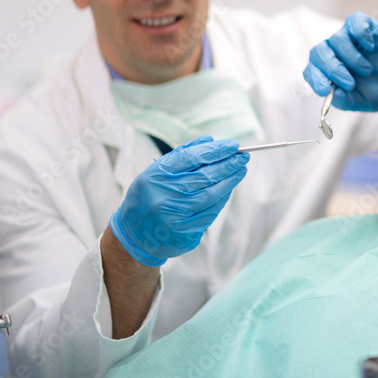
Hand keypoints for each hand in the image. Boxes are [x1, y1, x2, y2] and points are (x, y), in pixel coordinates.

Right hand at [110, 136, 247, 266]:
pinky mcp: (183, 233)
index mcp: (156, 176)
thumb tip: (210, 141)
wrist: (134, 235)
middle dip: (228, 165)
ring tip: (240, 170)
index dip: (215, 151)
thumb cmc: (149, 197)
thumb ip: (183, 155)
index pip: (191, 158)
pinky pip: (209, 213)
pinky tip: (228, 190)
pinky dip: (221, 199)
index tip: (232, 145)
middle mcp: (164, 196)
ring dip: (230, 182)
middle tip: (243, 157)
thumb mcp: (156, 172)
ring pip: (211, 195)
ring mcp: (174, 216)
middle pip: (204, 177)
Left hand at [303, 12, 377, 111]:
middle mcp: (335, 52)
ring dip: (351, 58)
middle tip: (349, 83)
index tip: (324, 90)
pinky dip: (361, 34)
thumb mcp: (362, 101)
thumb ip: (345, 100)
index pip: (311, 70)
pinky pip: (355, 21)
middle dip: (332, 69)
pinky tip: (370, 47)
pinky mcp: (367, 26)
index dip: (314, 78)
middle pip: (318, 51)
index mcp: (329, 71)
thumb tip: (333, 93)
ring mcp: (350, 38)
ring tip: (366, 70)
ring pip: (336, 39)